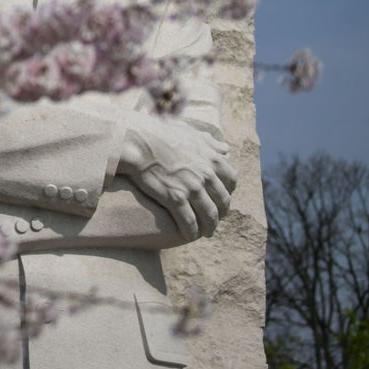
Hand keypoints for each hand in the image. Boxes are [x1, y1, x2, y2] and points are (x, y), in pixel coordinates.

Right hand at [115, 119, 236, 239]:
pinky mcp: (175, 198)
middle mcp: (206, 175)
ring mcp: (192, 188)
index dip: (228, 191)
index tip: (221, 196)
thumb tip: (225, 148)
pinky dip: (192, 231)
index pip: (231, 180)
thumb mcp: (190, 132)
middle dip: (221, 213)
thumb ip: (209, 142)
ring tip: (206, 233)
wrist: (137, 140)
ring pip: (209, 215)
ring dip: (210, 227)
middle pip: (223, 201)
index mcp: (211, 158)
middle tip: (215, 219)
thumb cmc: (160, 133)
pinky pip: (189, 221)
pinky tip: (190, 236)